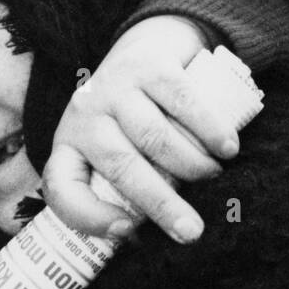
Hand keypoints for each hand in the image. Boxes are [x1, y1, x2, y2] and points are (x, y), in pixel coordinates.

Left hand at [42, 14, 240, 242]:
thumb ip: (121, 187)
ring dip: (193, 165)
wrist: (147, 48)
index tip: (127, 231)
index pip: (61, 186)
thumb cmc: (132, 119)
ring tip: (212, 176)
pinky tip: (227, 149)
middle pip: (121, 166)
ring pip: (156, 137)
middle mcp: (85, 114)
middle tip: (191, 231)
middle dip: (160, 204)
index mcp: (69, 144)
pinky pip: (183, 102)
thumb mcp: (113, 149)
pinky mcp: (149, 65)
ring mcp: (115, 86)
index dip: (88, 215)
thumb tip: (143, 240)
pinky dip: (210, 130)